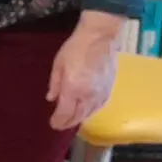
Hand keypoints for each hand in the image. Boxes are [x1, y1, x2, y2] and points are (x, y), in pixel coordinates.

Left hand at [46, 12, 122, 130]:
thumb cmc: (76, 47)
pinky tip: (86, 111)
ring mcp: (100, 94)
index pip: (65, 113)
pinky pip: (99, 107)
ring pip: (89, 114)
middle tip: (60, 124)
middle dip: (67, 123)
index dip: (58, 121)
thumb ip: (55, 84)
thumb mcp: (58, 64)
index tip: (53, 124)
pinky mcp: (109, 90)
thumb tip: (51, 99)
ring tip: (71, 120)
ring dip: (79, 119)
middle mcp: (87, 95)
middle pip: (77, 117)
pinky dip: (90, 112)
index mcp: (73, 88)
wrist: (100, 37)